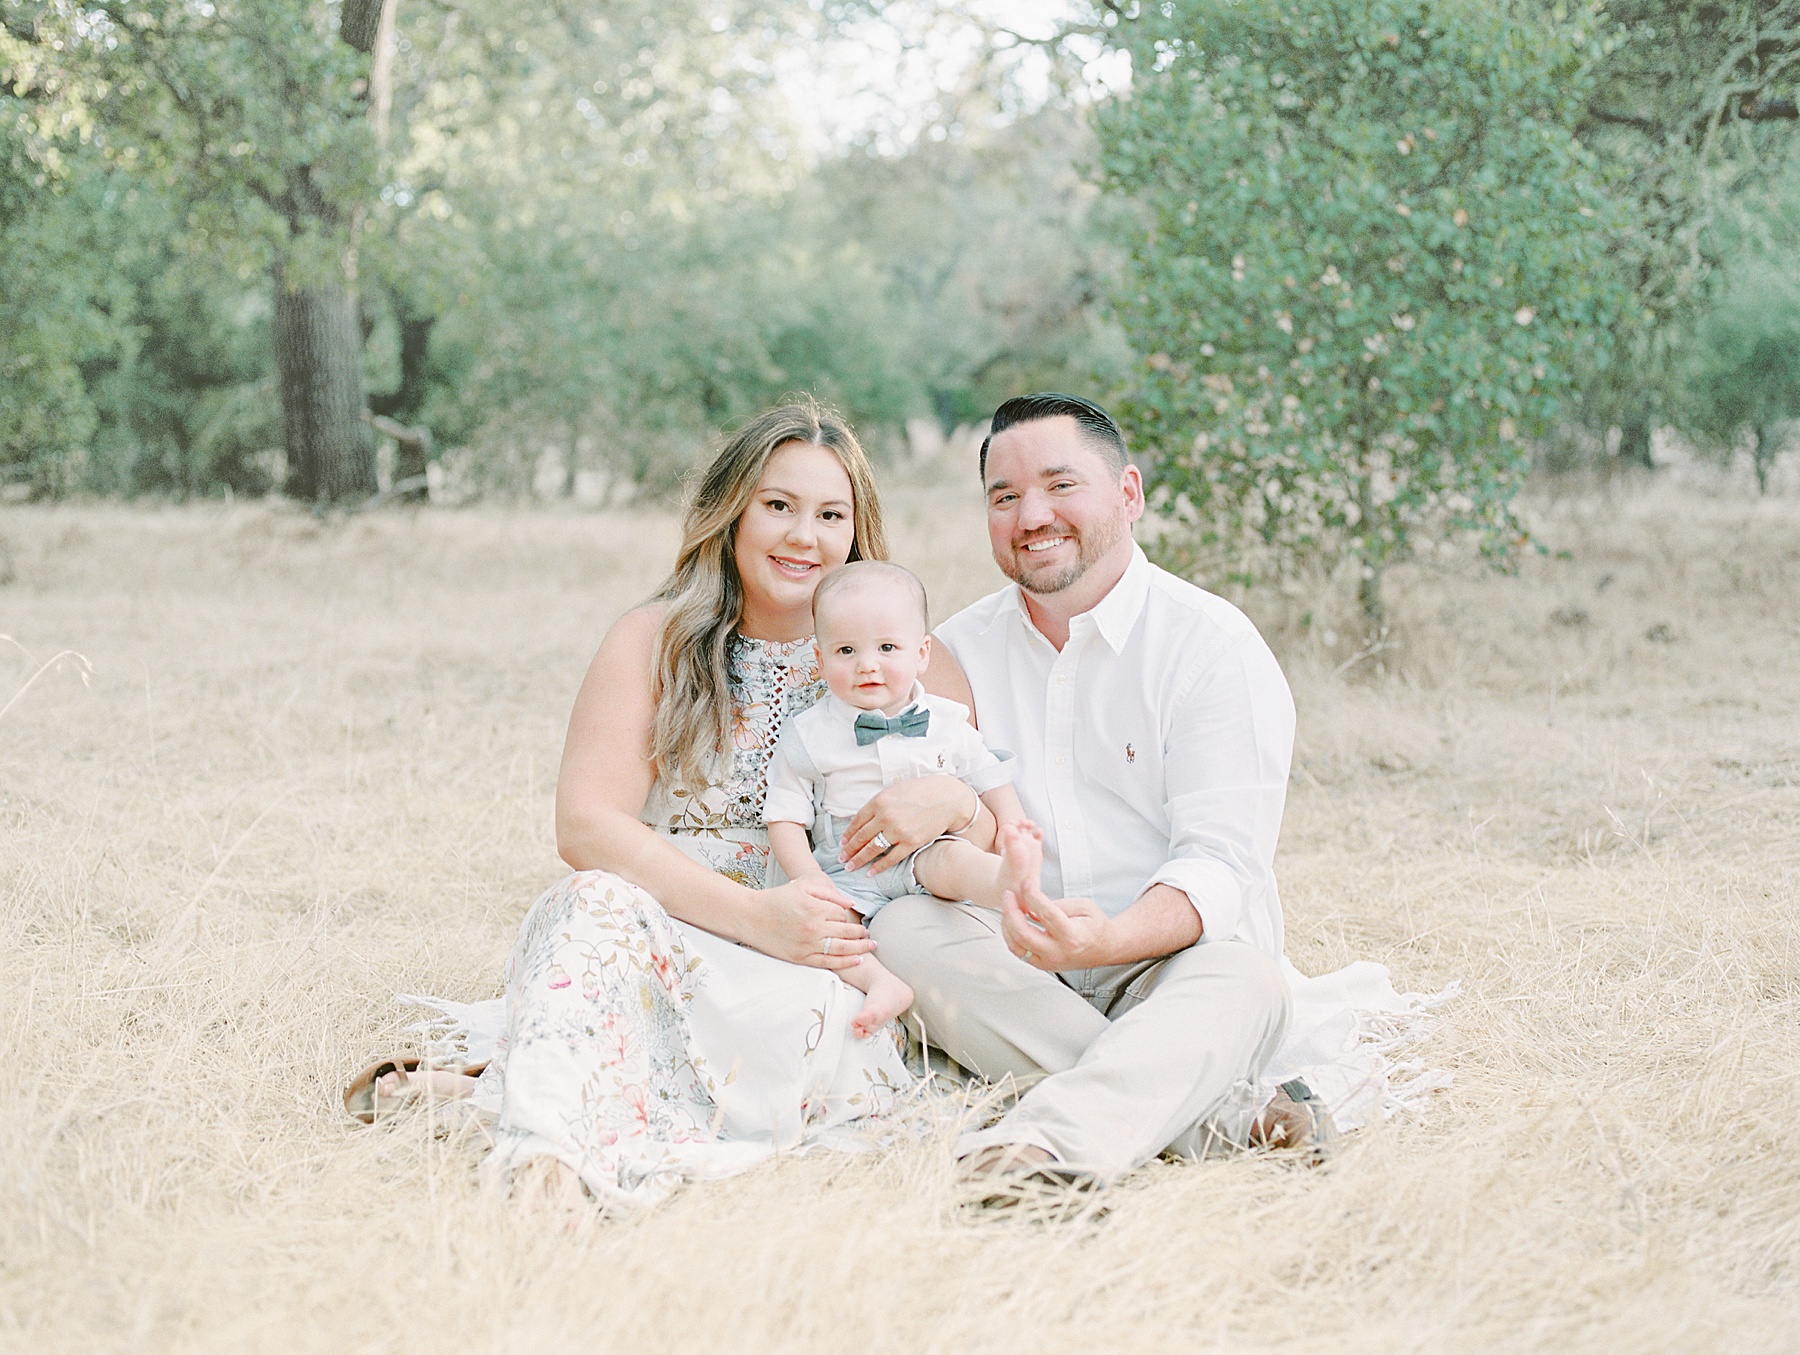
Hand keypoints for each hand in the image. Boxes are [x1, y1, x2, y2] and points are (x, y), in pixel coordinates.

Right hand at [753, 876, 874, 971]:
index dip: (848, 916)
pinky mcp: (800, 958)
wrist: (751, 917)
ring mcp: (807, 945)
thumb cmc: (777, 898)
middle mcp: (813, 927)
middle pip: (846, 932)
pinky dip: (845, 962)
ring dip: (859, 948)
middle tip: (870, 935)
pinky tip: (857, 960)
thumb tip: (851, 903)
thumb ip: (829, 893)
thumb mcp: (803, 886)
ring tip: (870, 946)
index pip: (842, 914)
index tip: (851, 919)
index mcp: (814, 908)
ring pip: (841, 949)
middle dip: (861, 934)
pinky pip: (828, 962)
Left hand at [839, 775, 973, 872]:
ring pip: (872, 849)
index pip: (856, 821)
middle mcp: (886, 816)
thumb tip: (863, 821)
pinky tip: (870, 872)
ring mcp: (898, 831)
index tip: (842, 843)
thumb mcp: (894, 791)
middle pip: (861, 837)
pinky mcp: (910, 842)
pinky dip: (878, 867)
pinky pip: (890, 858)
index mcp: (879, 801)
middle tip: (841, 859)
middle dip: (849, 850)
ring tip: (850, 867)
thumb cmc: (920, 792)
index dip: (847, 835)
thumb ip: (878, 805)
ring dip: (859, 860)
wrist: (946, 798)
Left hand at [1000, 884, 1113, 971]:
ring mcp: (1049, 962)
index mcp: (1072, 937)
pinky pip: (1019, 952)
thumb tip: (1034, 902)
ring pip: (1016, 946)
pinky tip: (1011, 921)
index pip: (1046, 914)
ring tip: (1007, 907)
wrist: (1104, 948)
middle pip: (1024, 934)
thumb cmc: (1095, 925)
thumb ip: (1059, 904)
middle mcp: (1058, 953)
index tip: (1025, 883)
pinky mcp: (1042, 965)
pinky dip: (1011, 936)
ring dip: (1007, 924)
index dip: (1032, 896)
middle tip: (1008, 895)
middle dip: (1010, 911)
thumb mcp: (1084, 906)